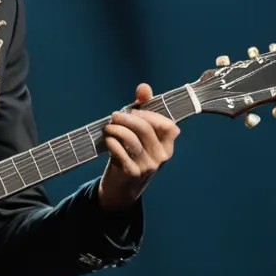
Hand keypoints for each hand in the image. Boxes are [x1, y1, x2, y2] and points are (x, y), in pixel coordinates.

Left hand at [98, 83, 179, 211]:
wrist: (121, 188)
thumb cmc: (131, 156)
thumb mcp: (139, 136)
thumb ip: (143, 110)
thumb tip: (144, 87)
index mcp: (167, 146)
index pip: (168, 126)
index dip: (151, 115)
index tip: (134, 111)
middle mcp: (160, 157)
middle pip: (145, 129)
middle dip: (127, 118)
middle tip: (114, 116)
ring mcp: (147, 166)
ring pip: (131, 139)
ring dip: (116, 129)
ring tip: (108, 127)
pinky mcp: (131, 173)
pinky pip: (120, 152)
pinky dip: (112, 142)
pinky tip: (107, 140)